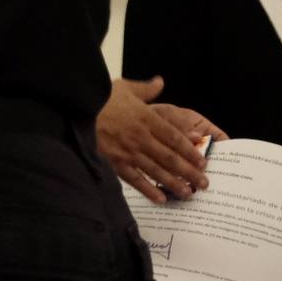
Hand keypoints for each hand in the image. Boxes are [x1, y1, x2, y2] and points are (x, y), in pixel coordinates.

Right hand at [96, 76, 226, 203]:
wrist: (78, 108)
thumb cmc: (101, 97)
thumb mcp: (125, 87)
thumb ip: (146, 88)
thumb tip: (160, 82)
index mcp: (146, 118)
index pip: (174, 137)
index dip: (190, 150)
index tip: (203, 161)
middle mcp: (141, 137)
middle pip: (170, 157)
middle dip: (189, 171)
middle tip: (203, 183)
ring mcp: (128, 151)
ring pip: (156, 170)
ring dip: (174, 183)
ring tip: (188, 193)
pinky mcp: (115, 161)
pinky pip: (134, 178)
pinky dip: (148, 189)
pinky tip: (160, 198)